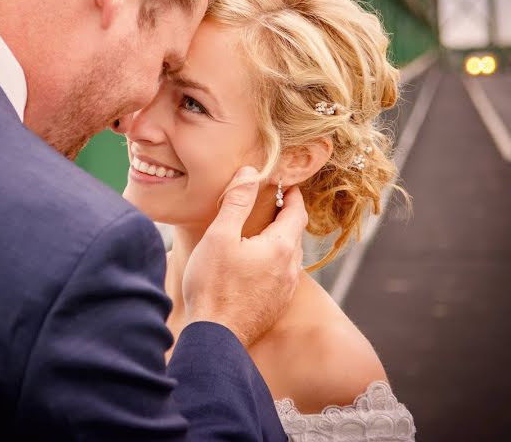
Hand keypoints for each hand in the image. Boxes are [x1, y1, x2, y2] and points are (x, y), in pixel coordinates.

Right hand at [182, 166, 306, 346]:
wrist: (215, 337)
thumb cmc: (213, 285)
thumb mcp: (220, 235)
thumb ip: (237, 201)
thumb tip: (251, 172)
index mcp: (280, 247)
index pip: (297, 213)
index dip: (293, 196)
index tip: (286, 185)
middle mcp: (289, 269)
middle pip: (295, 234)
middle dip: (287, 216)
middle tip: (272, 204)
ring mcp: (284, 291)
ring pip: (290, 257)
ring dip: (281, 240)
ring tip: (262, 232)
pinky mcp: (275, 307)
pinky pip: (282, 276)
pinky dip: (275, 262)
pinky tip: (256, 264)